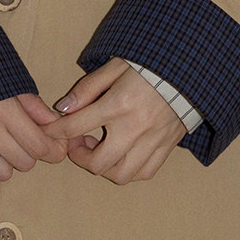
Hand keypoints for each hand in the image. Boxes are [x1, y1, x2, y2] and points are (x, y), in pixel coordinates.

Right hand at [0, 93, 66, 181]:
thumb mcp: (8, 82)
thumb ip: (33, 106)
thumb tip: (56, 125)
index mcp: (2, 108)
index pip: (38, 145)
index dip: (53, 150)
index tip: (56, 148)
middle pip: (25, 163)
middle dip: (31, 154)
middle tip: (25, 140)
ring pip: (2, 172)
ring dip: (7, 162)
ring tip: (2, 143)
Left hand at [40, 58, 185, 184]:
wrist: (188, 70)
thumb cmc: (148, 66)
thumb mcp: (115, 66)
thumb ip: (88, 88)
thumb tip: (63, 108)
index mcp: (119, 104)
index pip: (75, 126)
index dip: (56, 131)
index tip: (51, 131)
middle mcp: (135, 127)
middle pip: (98, 162)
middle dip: (79, 157)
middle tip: (77, 143)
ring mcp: (153, 141)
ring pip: (121, 174)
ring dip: (104, 167)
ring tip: (100, 150)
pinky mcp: (167, 147)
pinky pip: (144, 172)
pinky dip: (129, 170)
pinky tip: (122, 156)